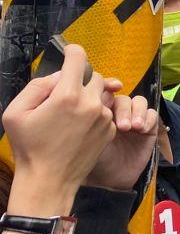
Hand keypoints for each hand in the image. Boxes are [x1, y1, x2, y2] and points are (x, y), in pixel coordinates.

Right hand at [3, 45, 114, 216]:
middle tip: (65, 94)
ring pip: (102, 93)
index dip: (73, 52)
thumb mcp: (16, 113)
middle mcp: (90, 102)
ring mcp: (103, 117)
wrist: (49, 181)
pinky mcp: (110, 130)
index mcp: (67, 95)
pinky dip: (95, 113)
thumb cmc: (28, 148)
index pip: (78, 59)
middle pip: (94, 76)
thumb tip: (59, 75)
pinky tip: (79, 128)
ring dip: (89, 96)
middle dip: (80, 80)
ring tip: (72, 113)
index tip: (70, 52)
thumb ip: (37, 86)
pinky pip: (106, 111)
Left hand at [86, 92, 158, 190]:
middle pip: (124, 98)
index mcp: (100, 112)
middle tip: (122, 126)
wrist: (109, 181)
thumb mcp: (86, 137)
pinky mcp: (149, 128)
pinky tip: (142, 130)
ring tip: (133, 128)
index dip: (110, 86)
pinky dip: (148, 119)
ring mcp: (134, 120)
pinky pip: (152, 115)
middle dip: (124, 109)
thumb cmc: (92, 161)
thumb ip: (91, 116)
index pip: (107, 92)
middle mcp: (118, 114)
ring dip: (137, 112)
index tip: (114, 87)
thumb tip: (100, 94)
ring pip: (139, 102)